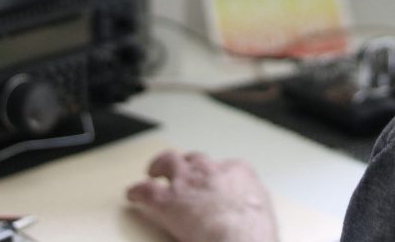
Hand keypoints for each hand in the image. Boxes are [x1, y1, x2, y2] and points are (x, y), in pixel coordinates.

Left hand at [125, 150, 278, 241]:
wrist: (240, 238)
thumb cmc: (255, 233)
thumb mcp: (262, 212)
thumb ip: (250, 207)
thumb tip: (248, 219)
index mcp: (240, 173)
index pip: (225, 167)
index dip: (216, 176)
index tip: (212, 183)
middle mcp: (212, 170)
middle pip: (195, 159)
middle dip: (187, 165)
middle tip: (180, 170)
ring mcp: (188, 181)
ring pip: (168, 162)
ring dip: (160, 166)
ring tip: (153, 171)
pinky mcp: (168, 199)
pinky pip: (146, 191)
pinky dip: (138, 192)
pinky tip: (133, 194)